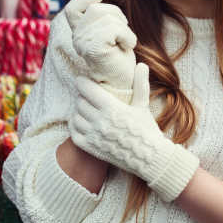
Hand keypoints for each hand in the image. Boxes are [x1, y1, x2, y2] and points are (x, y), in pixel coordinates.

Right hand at [65, 0, 136, 102]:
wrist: (122, 81)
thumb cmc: (119, 56)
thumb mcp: (109, 31)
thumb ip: (101, 17)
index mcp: (80, 32)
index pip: (73, 9)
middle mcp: (77, 38)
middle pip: (96, 9)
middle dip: (116, 15)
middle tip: (123, 33)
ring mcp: (84, 44)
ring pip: (108, 18)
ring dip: (124, 29)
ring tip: (124, 43)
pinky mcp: (94, 49)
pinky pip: (115, 29)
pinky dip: (128, 37)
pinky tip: (126, 47)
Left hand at [69, 64, 199, 202]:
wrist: (148, 158)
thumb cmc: (147, 130)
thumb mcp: (143, 105)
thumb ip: (140, 84)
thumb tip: (142, 65)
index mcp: (112, 108)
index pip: (87, 90)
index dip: (82, 83)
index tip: (82, 80)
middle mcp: (100, 121)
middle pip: (79, 102)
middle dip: (82, 96)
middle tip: (86, 94)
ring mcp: (94, 136)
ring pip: (75, 117)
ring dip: (78, 111)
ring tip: (84, 108)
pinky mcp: (91, 148)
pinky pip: (74, 133)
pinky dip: (74, 126)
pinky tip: (81, 122)